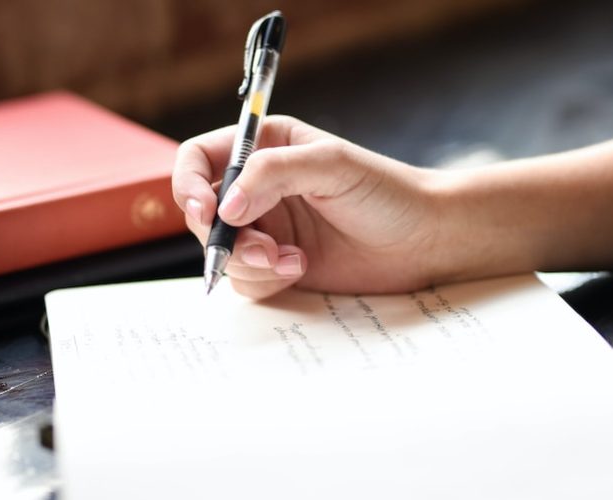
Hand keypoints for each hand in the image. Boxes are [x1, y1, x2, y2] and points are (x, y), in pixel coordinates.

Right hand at [172, 116, 445, 298]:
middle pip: (203, 213)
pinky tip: (300, 269)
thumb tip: (224, 207)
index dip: (189, 185)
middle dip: (224, 236)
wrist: (424, 240)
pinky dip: (266, 280)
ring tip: (291, 261)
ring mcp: (267, 229)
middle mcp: (259, 188)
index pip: (200, 160)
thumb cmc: (387, 192)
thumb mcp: (331, 166)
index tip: (206, 211)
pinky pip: (245, 280)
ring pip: (221, 252)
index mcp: (265, 148)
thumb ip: (273, 174)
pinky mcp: (278, 265)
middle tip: (262, 248)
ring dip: (248, 262)